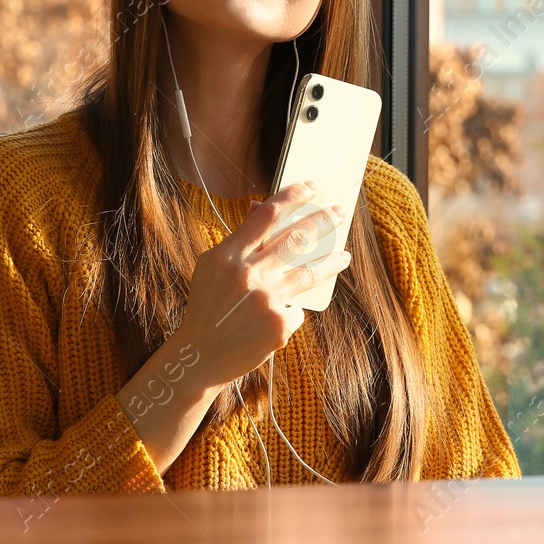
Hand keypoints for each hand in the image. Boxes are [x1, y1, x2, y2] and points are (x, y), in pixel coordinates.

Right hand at [175, 179, 353, 388]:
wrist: (198, 356)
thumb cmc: (207, 305)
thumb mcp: (212, 266)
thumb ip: (239, 240)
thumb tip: (260, 207)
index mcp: (228, 256)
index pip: (267, 215)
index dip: (293, 196)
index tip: (312, 186)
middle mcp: (249, 275)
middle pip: (296, 239)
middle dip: (322, 221)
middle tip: (340, 212)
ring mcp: (267, 301)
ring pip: (309, 272)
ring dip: (332, 261)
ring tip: (345, 255)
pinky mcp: (280, 326)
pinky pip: (296, 309)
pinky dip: (288, 310)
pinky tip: (274, 318)